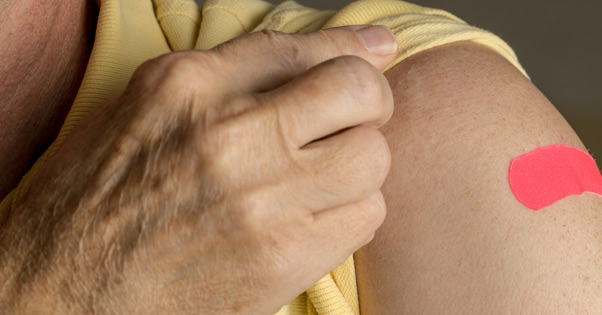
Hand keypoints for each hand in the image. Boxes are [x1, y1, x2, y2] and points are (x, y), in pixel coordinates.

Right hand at [0, 25, 396, 313]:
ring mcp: (259, 199)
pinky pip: (365, 218)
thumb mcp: (147, 109)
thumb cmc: (96, 200)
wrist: (59, 295)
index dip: (351, 48)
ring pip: (372, 158)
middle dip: (368, 103)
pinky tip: (312, 218)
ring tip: (319, 179)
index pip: (300, 47)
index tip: (376, 52)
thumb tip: (348, 47)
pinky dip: (351, 214)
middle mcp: (227, 135)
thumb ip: (237, 73)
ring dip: (358, 166)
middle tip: (347, 124)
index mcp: (186, 86)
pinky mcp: (281, 259)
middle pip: (358, 92)